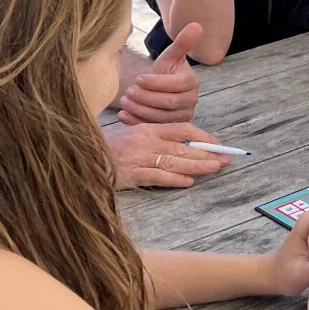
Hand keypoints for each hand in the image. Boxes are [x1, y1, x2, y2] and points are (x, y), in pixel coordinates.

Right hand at [103, 121, 231, 188]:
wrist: (83, 156)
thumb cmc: (109, 146)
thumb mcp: (133, 134)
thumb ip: (156, 138)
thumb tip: (184, 146)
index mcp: (148, 128)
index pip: (183, 129)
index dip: (203, 137)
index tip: (217, 144)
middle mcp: (147, 141)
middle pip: (183, 147)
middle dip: (206, 154)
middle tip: (225, 159)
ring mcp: (140, 158)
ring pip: (175, 161)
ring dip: (197, 166)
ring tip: (214, 168)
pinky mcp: (132, 174)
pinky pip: (158, 176)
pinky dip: (175, 179)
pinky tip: (188, 182)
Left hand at [117, 23, 202, 124]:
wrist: (156, 88)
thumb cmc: (164, 71)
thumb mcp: (170, 56)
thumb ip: (182, 43)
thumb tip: (196, 24)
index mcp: (192, 83)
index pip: (177, 85)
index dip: (157, 83)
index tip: (139, 78)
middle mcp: (191, 102)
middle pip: (169, 103)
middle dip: (147, 97)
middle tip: (129, 91)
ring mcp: (180, 117)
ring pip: (161, 117)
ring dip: (140, 110)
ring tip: (124, 101)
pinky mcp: (168, 129)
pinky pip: (153, 128)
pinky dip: (135, 122)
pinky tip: (123, 115)